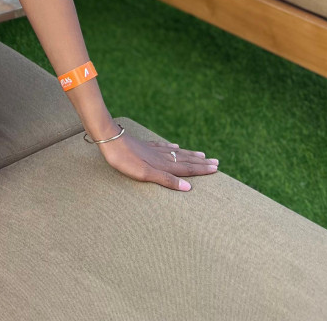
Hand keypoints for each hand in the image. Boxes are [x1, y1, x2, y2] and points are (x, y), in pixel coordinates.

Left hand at [95, 129, 219, 191]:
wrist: (109, 139)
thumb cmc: (125, 160)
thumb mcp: (145, 174)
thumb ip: (166, 180)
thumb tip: (189, 187)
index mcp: (163, 165)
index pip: (187, 169)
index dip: (202, 169)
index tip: (216, 168)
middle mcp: (162, 156)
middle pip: (185, 160)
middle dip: (200, 162)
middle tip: (216, 161)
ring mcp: (154, 150)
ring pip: (177, 153)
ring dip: (190, 155)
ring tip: (201, 154)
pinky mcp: (145, 145)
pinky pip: (163, 147)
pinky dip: (172, 148)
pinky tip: (174, 146)